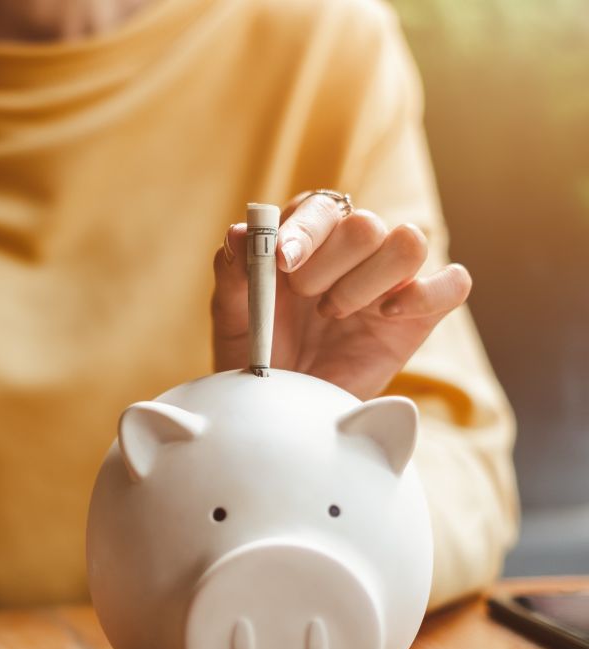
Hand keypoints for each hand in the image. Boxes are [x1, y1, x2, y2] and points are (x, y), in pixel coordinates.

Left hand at [210, 192, 471, 398]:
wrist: (280, 403)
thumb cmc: (256, 351)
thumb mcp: (232, 314)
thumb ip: (234, 272)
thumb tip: (240, 231)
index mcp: (309, 236)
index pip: (321, 206)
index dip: (305, 230)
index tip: (282, 262)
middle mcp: (354, 249)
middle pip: (366, 223)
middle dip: (328, 265)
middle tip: (304, 298)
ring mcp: (390, 279)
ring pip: (410, 242)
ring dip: (367, 281)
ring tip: (333, 313)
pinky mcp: (420, 313)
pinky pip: (453, 283)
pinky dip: (425, 294)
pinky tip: (384, 314)